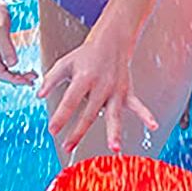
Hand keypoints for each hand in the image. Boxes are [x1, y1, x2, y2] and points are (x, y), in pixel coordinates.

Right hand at [0, 0, 34, 86]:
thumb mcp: (0, 27)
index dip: (15, 80)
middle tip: (34, 79)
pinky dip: (14, 66)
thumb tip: (13, 64)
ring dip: (16, 74)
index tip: (29, 81)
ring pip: (3, 68)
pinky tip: (23, 66)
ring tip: (32, 75)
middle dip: (17, 78)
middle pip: (1, 73)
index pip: (0, 73)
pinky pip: (4, 60)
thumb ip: (6, 45)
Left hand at [38, 35, 156, 153]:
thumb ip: (51, 79)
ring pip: (114, 114)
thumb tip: (39, 95)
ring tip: (114, 147)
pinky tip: (152, 125)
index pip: (70, 101)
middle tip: (68, 147)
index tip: (52, 130)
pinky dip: (146, 115)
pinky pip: (137, 106)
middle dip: (78, 132)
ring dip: (114, 132)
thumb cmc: (86, 55)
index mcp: (84, 78)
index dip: (61, 116)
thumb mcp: (64, 63)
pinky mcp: (127, 92)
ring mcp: (116, 91)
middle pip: (90, 114)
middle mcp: (101, 86)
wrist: (111, 42)